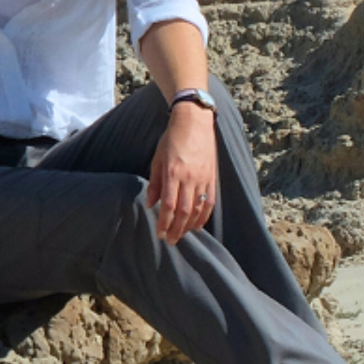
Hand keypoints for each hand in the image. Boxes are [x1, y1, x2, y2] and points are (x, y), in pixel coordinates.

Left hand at [146, 102, 217, 243]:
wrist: (195, 122)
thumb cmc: (171, 139)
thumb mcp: (157, 158)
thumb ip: (154, 182)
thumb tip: (150, 204)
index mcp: (173, 173)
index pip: (168, 205)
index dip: (164, 222)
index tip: (159, 234)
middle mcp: (189, 178)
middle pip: (184, 212)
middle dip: (176, 229)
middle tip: (169, 240)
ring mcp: (203, 179)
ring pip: (198, 210)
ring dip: (189, 226)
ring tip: (181, 235)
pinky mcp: (213, 178)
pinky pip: (210, 203)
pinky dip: (204, 217)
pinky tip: (197, 226)